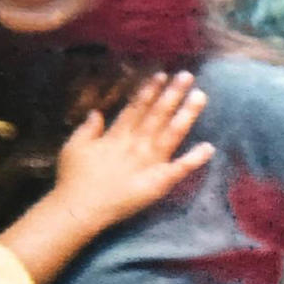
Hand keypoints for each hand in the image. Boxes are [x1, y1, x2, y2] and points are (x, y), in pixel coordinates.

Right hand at [53, 71, 212, 235]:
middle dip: (173, 94)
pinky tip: (209, 148)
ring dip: (187, 115)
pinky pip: (179, 169)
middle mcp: (137, 144)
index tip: (162, 75)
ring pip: (172, 134)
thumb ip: (88, 128)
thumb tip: (97, 112)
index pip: (138, 108)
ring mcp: (150, 163)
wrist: (81, 208)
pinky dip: (194, 159)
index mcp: (117, 135)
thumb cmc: (74, 178)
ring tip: (200, 97)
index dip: (150, 91)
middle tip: (188, 76)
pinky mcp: (159, 182)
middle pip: (158, 115)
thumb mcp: (74, 147)